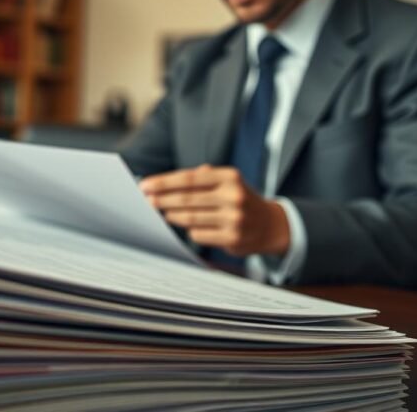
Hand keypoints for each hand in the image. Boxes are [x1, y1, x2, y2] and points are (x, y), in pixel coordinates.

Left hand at [139, 164, 289, 256]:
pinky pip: (199, 234)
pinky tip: (189, 226)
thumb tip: (164, 182)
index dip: (164, 182)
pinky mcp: (233, 238)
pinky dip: (190, 230)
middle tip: (146, 200)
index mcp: (229, 177)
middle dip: (162, 200)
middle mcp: (233, 196)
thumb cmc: (239, 199)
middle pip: (187, 199)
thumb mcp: (227, 181)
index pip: (189, 178)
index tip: (145, 185)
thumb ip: (200, 178)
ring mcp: (234, 218)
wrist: (271, 225)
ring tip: (163, 212)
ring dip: (172, 215)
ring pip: (191, 218)